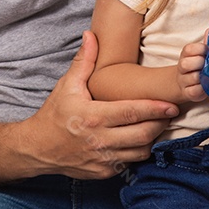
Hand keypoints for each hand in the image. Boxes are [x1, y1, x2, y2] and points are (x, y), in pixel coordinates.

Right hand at [27, 31, 177, 178]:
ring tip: (156, 125)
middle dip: (161, 123)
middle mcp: (100, 140)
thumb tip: (91, 35)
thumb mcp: (67, 85)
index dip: (155, 108)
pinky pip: (130, 163)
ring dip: (152, 139)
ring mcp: (103, 159)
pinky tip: (139, 139)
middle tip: (169, 113)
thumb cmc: (55, 114)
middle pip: (143, 134)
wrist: (37, 148)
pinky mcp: (103, 173)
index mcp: (94, 116)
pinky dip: (138, 152)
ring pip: (141, 152)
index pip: (133, 112)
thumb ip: (84, 61)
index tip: (171, 105)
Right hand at [176, 31, 207, 102]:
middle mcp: (181, 67)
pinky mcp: (188, 93)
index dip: (201, 49)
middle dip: (200, 63)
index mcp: (185, 54)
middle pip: (185, 64)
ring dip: (204, 77)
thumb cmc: (199, 64)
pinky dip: (203, 89)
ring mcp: (183, 81)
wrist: (187, 82)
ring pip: (192, 78)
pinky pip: (194, 92)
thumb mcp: (202, 53)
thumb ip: (207, 43)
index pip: (189, 49)